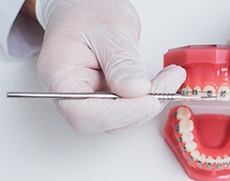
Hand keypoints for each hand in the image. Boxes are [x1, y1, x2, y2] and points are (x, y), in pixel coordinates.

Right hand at [35, 0, 185, 132]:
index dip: (120, 113)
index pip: (83, 113)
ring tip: (169, 79)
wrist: (87, 5)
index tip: (149, 101)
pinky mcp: (105, 95)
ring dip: (148, 104)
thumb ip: (121, 63)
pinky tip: (162, 83)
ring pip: (120, 119)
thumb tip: (137, 91)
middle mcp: (71, 92)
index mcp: (59, 75)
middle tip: (168, 85)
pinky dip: (148, 99)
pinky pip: (127, 108)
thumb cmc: (88, 10)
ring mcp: (88, 96)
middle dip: (140, 109)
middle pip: (104, 121)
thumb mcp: (109, 30)